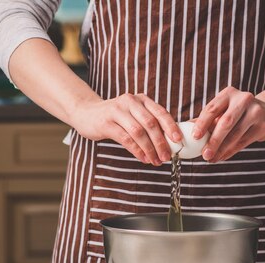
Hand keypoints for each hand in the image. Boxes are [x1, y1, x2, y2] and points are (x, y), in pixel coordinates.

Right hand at [68, 93, 182, 165]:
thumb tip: (169, 140)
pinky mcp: (106, 123)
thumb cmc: (114, 116)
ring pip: (138, 132)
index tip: (178, 140)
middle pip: (150, 123)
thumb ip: (148, 121)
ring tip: (155, 161)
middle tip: (167, 157)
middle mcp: (130, 102)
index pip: (160, 112)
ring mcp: (117, 111)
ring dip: (149, 149)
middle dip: (161, 142)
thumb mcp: (132, 113)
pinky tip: (143, 158)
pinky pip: (125, 139)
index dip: (171, 127)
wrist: (86, 112)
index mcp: (140, 99)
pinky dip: (137, 150)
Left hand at [193, 86, 264, 162]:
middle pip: (225, 122)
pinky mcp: (263, 126)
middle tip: (204, 154)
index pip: (212, 109)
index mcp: (229, 93)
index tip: (194, 137)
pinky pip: (243, 142)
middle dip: (213, 140)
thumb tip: (182, 130)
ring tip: (211, 158)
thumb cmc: (237, 112)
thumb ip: (205, 119)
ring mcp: (256, 112)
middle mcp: (243, 99)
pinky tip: (221, 157)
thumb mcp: (223, 110)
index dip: (202, 123)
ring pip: (235, 134)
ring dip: (221, 149)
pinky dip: (230, 151)